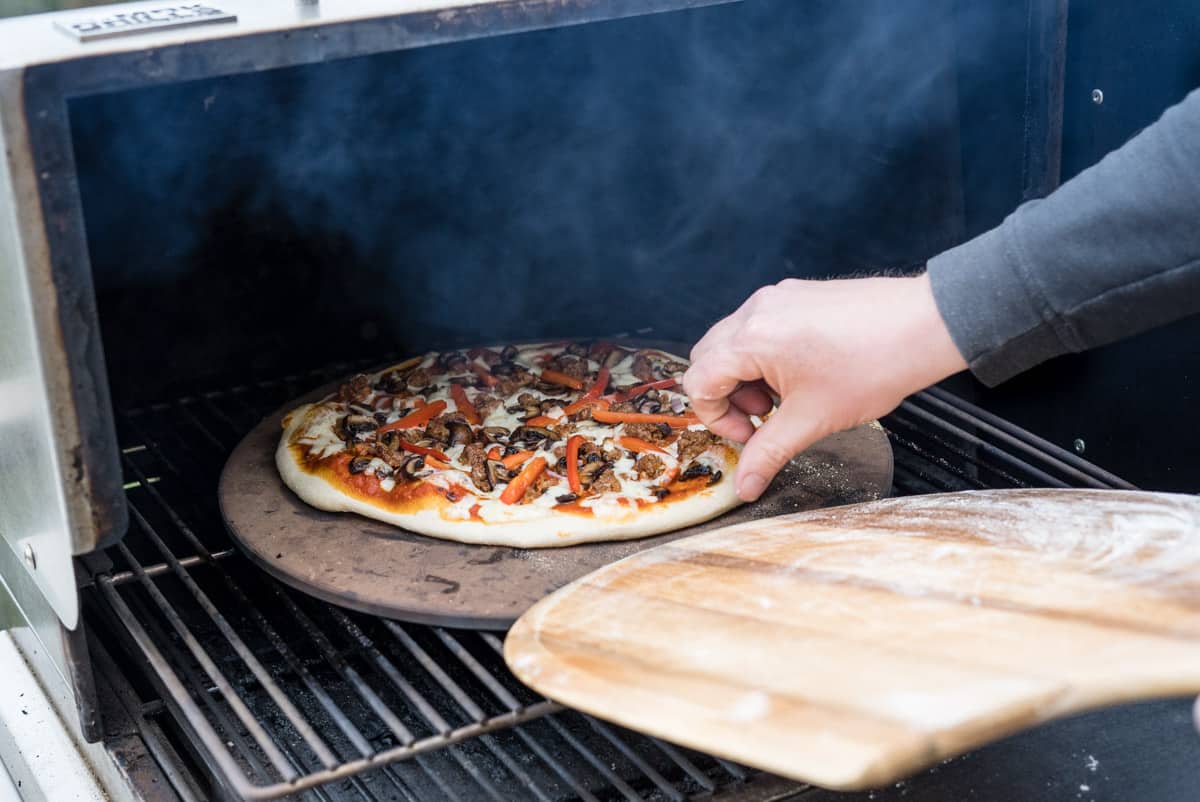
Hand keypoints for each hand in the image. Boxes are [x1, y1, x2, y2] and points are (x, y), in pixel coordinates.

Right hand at [683, 273, 967, 500]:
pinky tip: (803, 374)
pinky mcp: (796, 294)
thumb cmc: (875, 365)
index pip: (699, 380)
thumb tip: (745, 487)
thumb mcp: (813, 420)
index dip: (716, 417)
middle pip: (709, 357)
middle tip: (765, 417)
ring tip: (787, 397)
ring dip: (747, 376)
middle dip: (728, 395)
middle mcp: (756, 310)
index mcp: (751, 339)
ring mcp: (776, 298)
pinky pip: (761, 326)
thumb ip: (769, 453)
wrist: (927, 325)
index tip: (750, 433)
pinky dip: (766, 355)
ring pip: (734, 341)